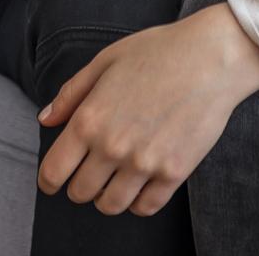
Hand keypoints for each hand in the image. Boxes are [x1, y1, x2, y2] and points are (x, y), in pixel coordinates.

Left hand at [36, 1, 258, 217]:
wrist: (212, 57)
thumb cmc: (158, 51)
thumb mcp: (105, 61)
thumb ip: (71, 93)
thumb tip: (46, 119)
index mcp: (89, 119)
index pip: (53, 172)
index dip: (49, 180)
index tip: (54, 179)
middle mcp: (112, 147)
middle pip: (80, 193)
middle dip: (79, 185)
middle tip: (90, 171)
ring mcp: (144, 163)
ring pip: (110, 205)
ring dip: (107, 196)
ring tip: (115, 179)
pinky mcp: (174, 172)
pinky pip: (146, 207)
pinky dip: (138, 201)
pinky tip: (141, 184)